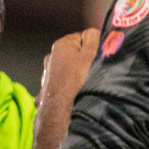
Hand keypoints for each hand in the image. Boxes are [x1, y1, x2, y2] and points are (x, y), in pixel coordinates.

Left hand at [33, 29, 99, 148]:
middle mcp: (50, 59)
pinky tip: (77, 100)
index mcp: (61, 46)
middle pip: (76, 56)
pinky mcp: (46, 95)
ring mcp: (46, 78)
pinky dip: (70, 92)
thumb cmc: (79, 82)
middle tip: (98, 74)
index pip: (85, 37)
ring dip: (79, 78)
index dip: (97, 47)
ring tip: (88, 89)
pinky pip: (64, 90)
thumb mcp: (93, 54)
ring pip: (70, 73)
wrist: (61, 117)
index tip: (102, 58)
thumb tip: (94, 31)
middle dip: (87, 62)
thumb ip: (94, 38)